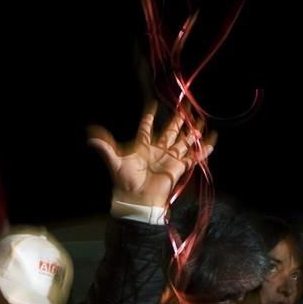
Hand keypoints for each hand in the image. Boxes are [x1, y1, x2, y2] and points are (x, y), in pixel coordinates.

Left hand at [87, 104, 215, 208]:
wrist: (138, 198)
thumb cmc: (125, 181)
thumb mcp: (114, 161)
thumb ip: (105, 147)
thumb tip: (90, 135)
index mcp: (142, 146)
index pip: (146, 128)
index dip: (148, 117)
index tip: (152, 105)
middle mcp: (157, 150)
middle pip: (169, 131)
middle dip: (177, 119)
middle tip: (185, 107)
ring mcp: (169, 158)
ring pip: (183, 141)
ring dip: (191, 131)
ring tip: (200, 119)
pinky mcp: (179, 167)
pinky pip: (193, 156)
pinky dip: (203, 149)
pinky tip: (211, 140)